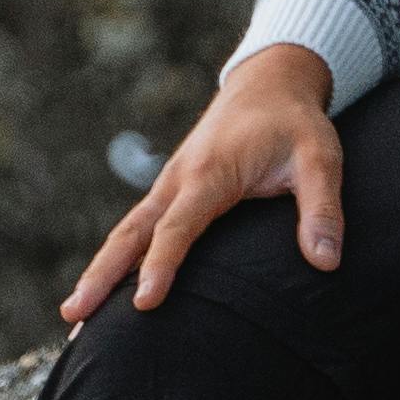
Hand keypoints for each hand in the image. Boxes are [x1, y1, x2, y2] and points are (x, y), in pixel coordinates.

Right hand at [68, 43, 344, 322]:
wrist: (268, 83)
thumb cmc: (295, 123)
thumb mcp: (320, 158)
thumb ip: (323, 209)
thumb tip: (326, 262)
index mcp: (209, 174)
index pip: (178, 227)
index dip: (161, 265)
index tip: (144, 304)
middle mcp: (178, 180)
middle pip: (131, 234)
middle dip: (101, 276)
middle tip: (73, 316)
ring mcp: (169, 186)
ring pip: (126, 234)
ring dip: (99, 273)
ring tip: (72, 317)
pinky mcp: (171, 192)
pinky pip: (137, 229)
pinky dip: (115, 260)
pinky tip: (103, 292)